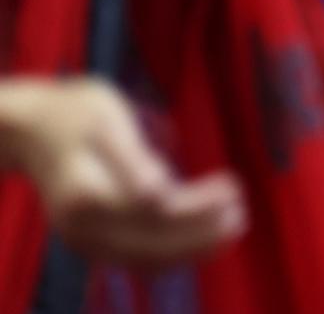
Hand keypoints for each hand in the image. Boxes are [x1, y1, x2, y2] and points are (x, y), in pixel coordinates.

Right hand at [0, 78, 244, 269]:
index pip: (154, 212)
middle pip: (152, 244)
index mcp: (87, 194)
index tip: (233, 186)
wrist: (31, 131)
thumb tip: (161, 191)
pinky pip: (135, 260)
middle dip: (202, 234)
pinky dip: (171, 257)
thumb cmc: (76, 114)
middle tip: (241, 214)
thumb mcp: (107, 120)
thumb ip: (134, 159)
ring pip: (145, 260)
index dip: (198, 207)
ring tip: (232, 229)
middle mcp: (83, 226)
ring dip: (192, 251)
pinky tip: (203, 243)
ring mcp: (84, 239)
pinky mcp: (90, 242)